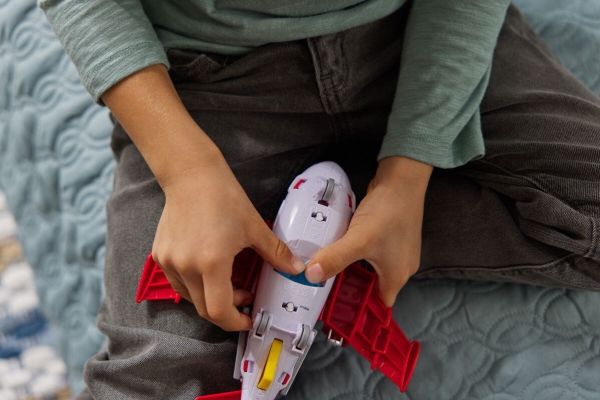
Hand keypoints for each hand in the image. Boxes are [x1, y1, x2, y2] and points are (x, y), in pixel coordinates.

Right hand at [151, 154, 305, 331]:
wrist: (192, 176)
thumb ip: (276, 253)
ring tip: (228, 280)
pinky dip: (196, 286)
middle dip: (228, 311)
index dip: (236, 322)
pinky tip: (209, 270)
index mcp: (212, 263)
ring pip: (191, 298)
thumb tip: (297, 269)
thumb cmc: (223, 197)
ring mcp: (170, 262)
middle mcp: (186, 266)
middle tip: (244, 296)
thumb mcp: (255, 227)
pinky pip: (179, 283)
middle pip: (205, 309)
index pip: (220, 311)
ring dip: (210, 298)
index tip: (248, 318)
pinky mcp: (161, 255)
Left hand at [305, 156, 432, 306]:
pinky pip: (370, 253)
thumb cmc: (388, 212)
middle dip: (350, 287)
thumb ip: (335, 258)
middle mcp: (400, 268)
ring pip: (370, 269)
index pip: (378, 304)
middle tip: (325, 285)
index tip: (335, 308)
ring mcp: (396, 251)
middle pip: (372, 287)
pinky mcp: (390, 236)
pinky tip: (342, 246)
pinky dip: (356, 253)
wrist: (402, 180)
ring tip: (329, 267)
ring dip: (352, 269)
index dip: (359, 309)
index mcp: (396, 276)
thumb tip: (310, 276)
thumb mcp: (358, 240)